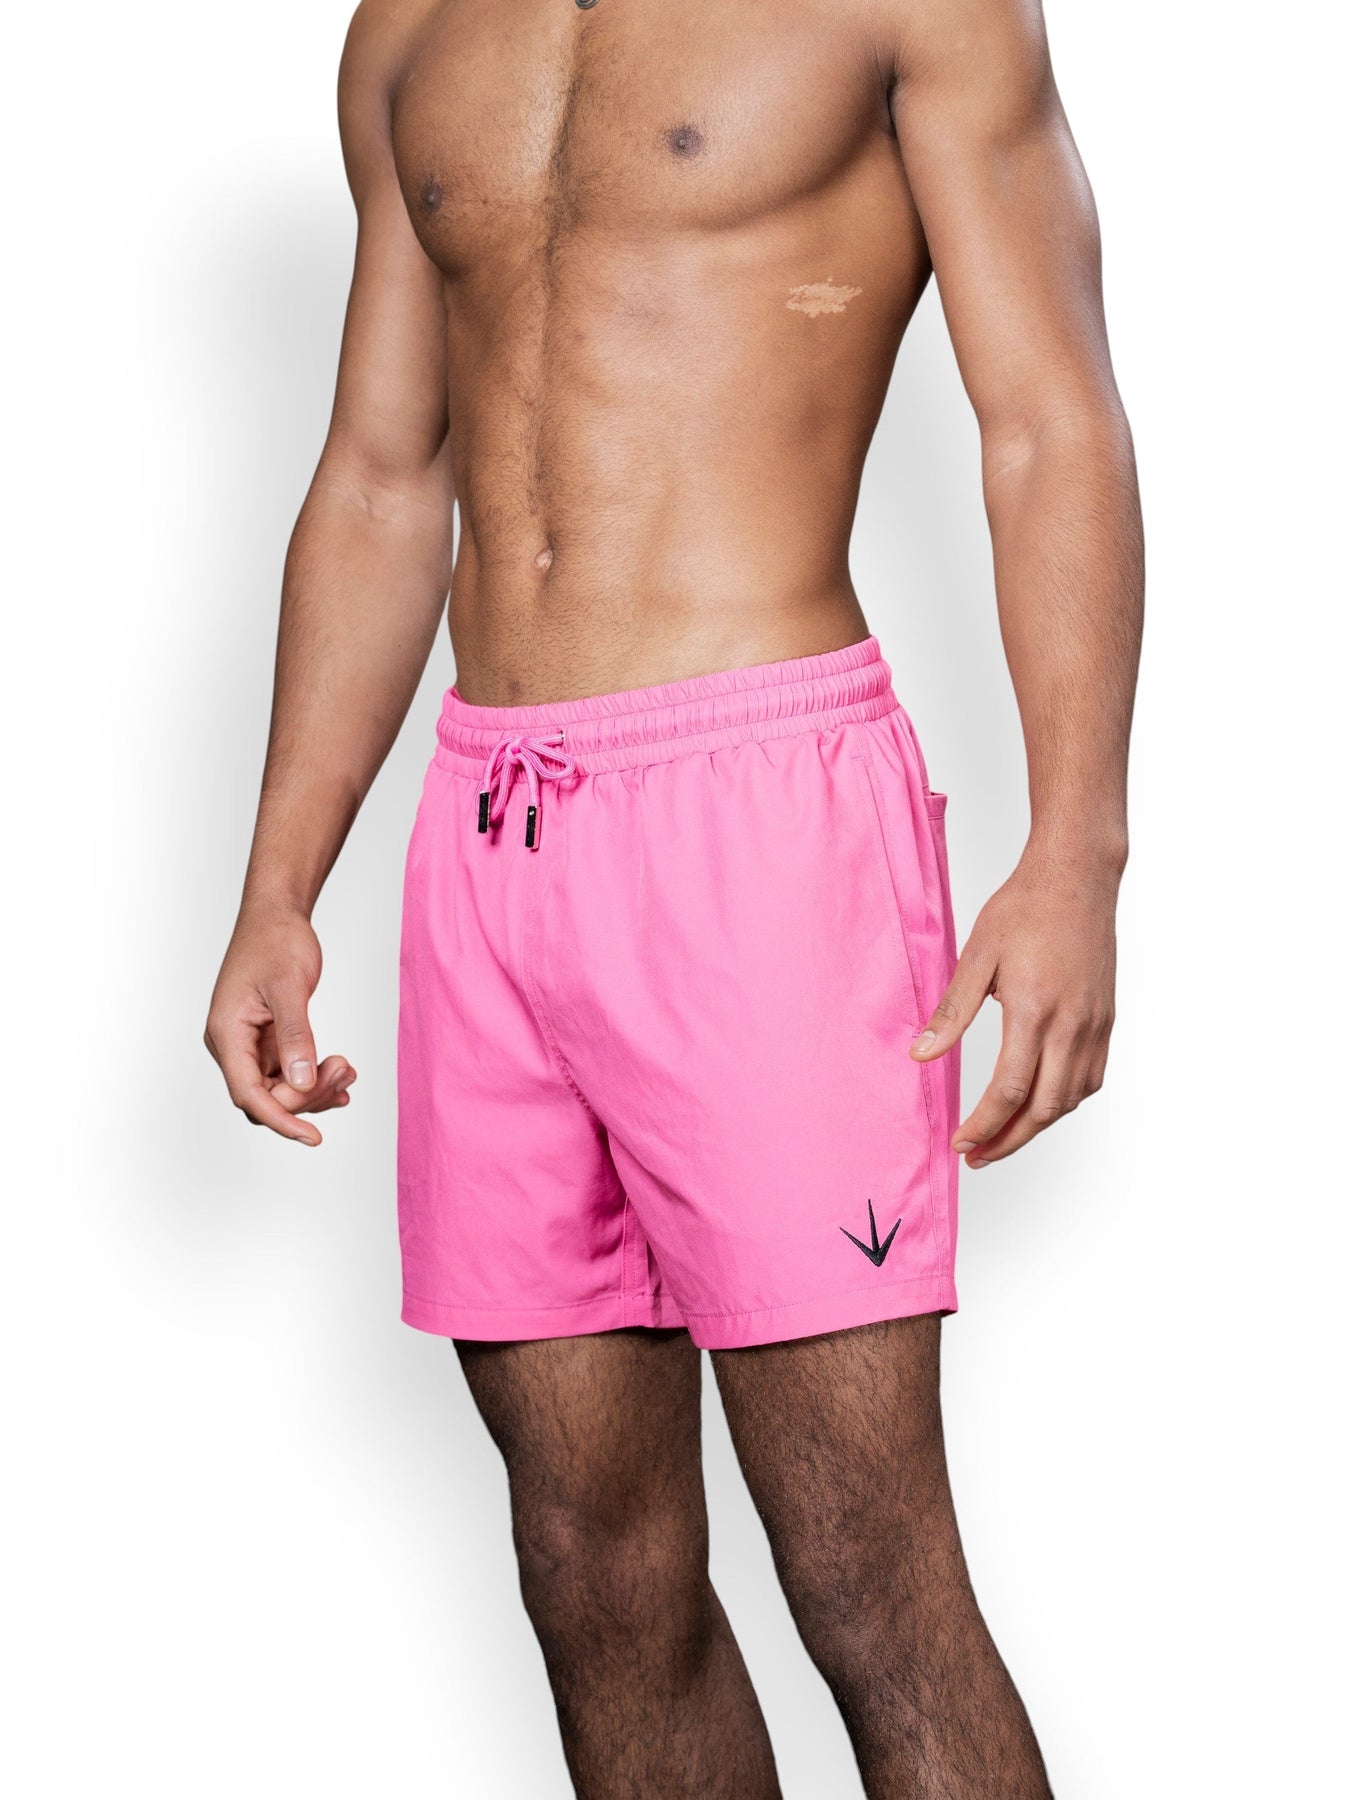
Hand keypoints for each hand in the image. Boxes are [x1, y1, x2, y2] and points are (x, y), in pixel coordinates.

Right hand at [205, 907, 354, 1145]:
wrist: (277, 915)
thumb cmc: (276, 941)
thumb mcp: (289, 986)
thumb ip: (295, 1035)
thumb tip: (301, 1082)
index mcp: (226, 1033)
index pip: (248, 1094)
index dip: (281, 1120)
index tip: (313, 1137)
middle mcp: (232, 1044)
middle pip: (265, 1097)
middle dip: (307, 1095)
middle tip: (343, 1069)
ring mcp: (249, 1044)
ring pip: (279, 1090)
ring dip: (314, 1087)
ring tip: (346, 1068)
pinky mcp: (266, 1040)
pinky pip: (288, 1074)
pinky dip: (314, 1078)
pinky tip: (340, 1075)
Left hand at [910, 854, 1117, 1167]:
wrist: (1078, 877)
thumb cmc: (1025, 908)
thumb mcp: (977, 955)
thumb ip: (951, 1011)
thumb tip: (921, 1054)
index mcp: (1034, 1009)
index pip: (1010, 1089)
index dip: (984, 1124)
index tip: (961, 1142)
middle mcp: (1071, 1024)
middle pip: (1044, 1108)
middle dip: (1008, 1141)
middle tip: (976, 1155)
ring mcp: (1095, 1024)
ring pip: (1071, 1099)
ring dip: (1037, 1127)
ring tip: (1002, 1137)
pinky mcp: (1106, 1019)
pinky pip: (1091, 1078)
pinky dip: (1065, 1102)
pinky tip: (1041, 1105)